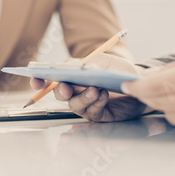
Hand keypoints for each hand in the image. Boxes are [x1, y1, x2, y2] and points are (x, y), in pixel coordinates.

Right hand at [31, 54, 146, 121]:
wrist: (139, 83)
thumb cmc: (119, 70)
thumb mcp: (106, 61)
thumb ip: (92, 64)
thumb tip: (83, 69)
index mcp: (73, 75)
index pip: (52, 77)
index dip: (40, 79)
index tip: (35, 80)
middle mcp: (76, 90)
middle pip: (59, 93)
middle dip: (61, 90)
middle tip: (67, 88)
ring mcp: (85, 103)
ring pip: (74, 104)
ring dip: (83, 97)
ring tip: (95, 89)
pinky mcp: (97, 114)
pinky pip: (91, 111)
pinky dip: (96, 102)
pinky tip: (103, 95)